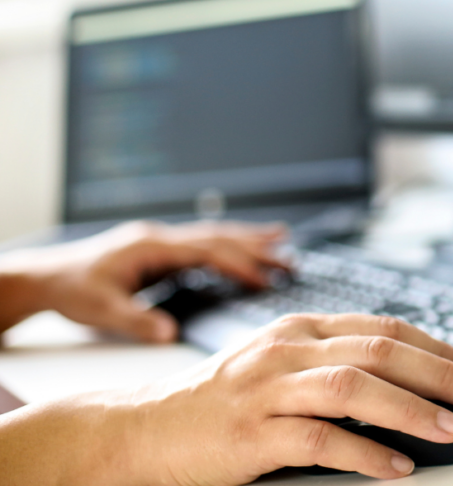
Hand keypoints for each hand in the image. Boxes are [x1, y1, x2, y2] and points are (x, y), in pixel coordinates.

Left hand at [0, 220, 287, 341]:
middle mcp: (160, 238)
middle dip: (256, 247)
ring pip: (214, 236)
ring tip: (282, 240)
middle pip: (218, 237)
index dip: (239, 264)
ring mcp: (161, 241)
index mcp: (151, 248)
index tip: (266, 278)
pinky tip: (243, 248)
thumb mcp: (101, 310)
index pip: (206, 252)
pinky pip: (204, 243)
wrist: (45, 276)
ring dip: (248, 239)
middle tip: (290, 257)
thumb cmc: (71, 289)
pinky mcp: (160, 250)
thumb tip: (171, 334)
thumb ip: (137, 321)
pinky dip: (229, 245)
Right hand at [87, 314, 452, 483]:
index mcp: (301, 328)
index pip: (384, 327)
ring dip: (410, 409)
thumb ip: (335, 363)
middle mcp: (287, 349)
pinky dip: (364, 452)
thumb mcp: (280, 364)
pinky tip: (395, 466)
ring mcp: (267, 388)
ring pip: (353, 388)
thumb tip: (410, 383)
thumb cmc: (221, 400)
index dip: (437, 347)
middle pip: (379, 350)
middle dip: (440, 372)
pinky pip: (318, 439)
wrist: (145, 428)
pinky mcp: (251, 432)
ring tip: (451, 429)